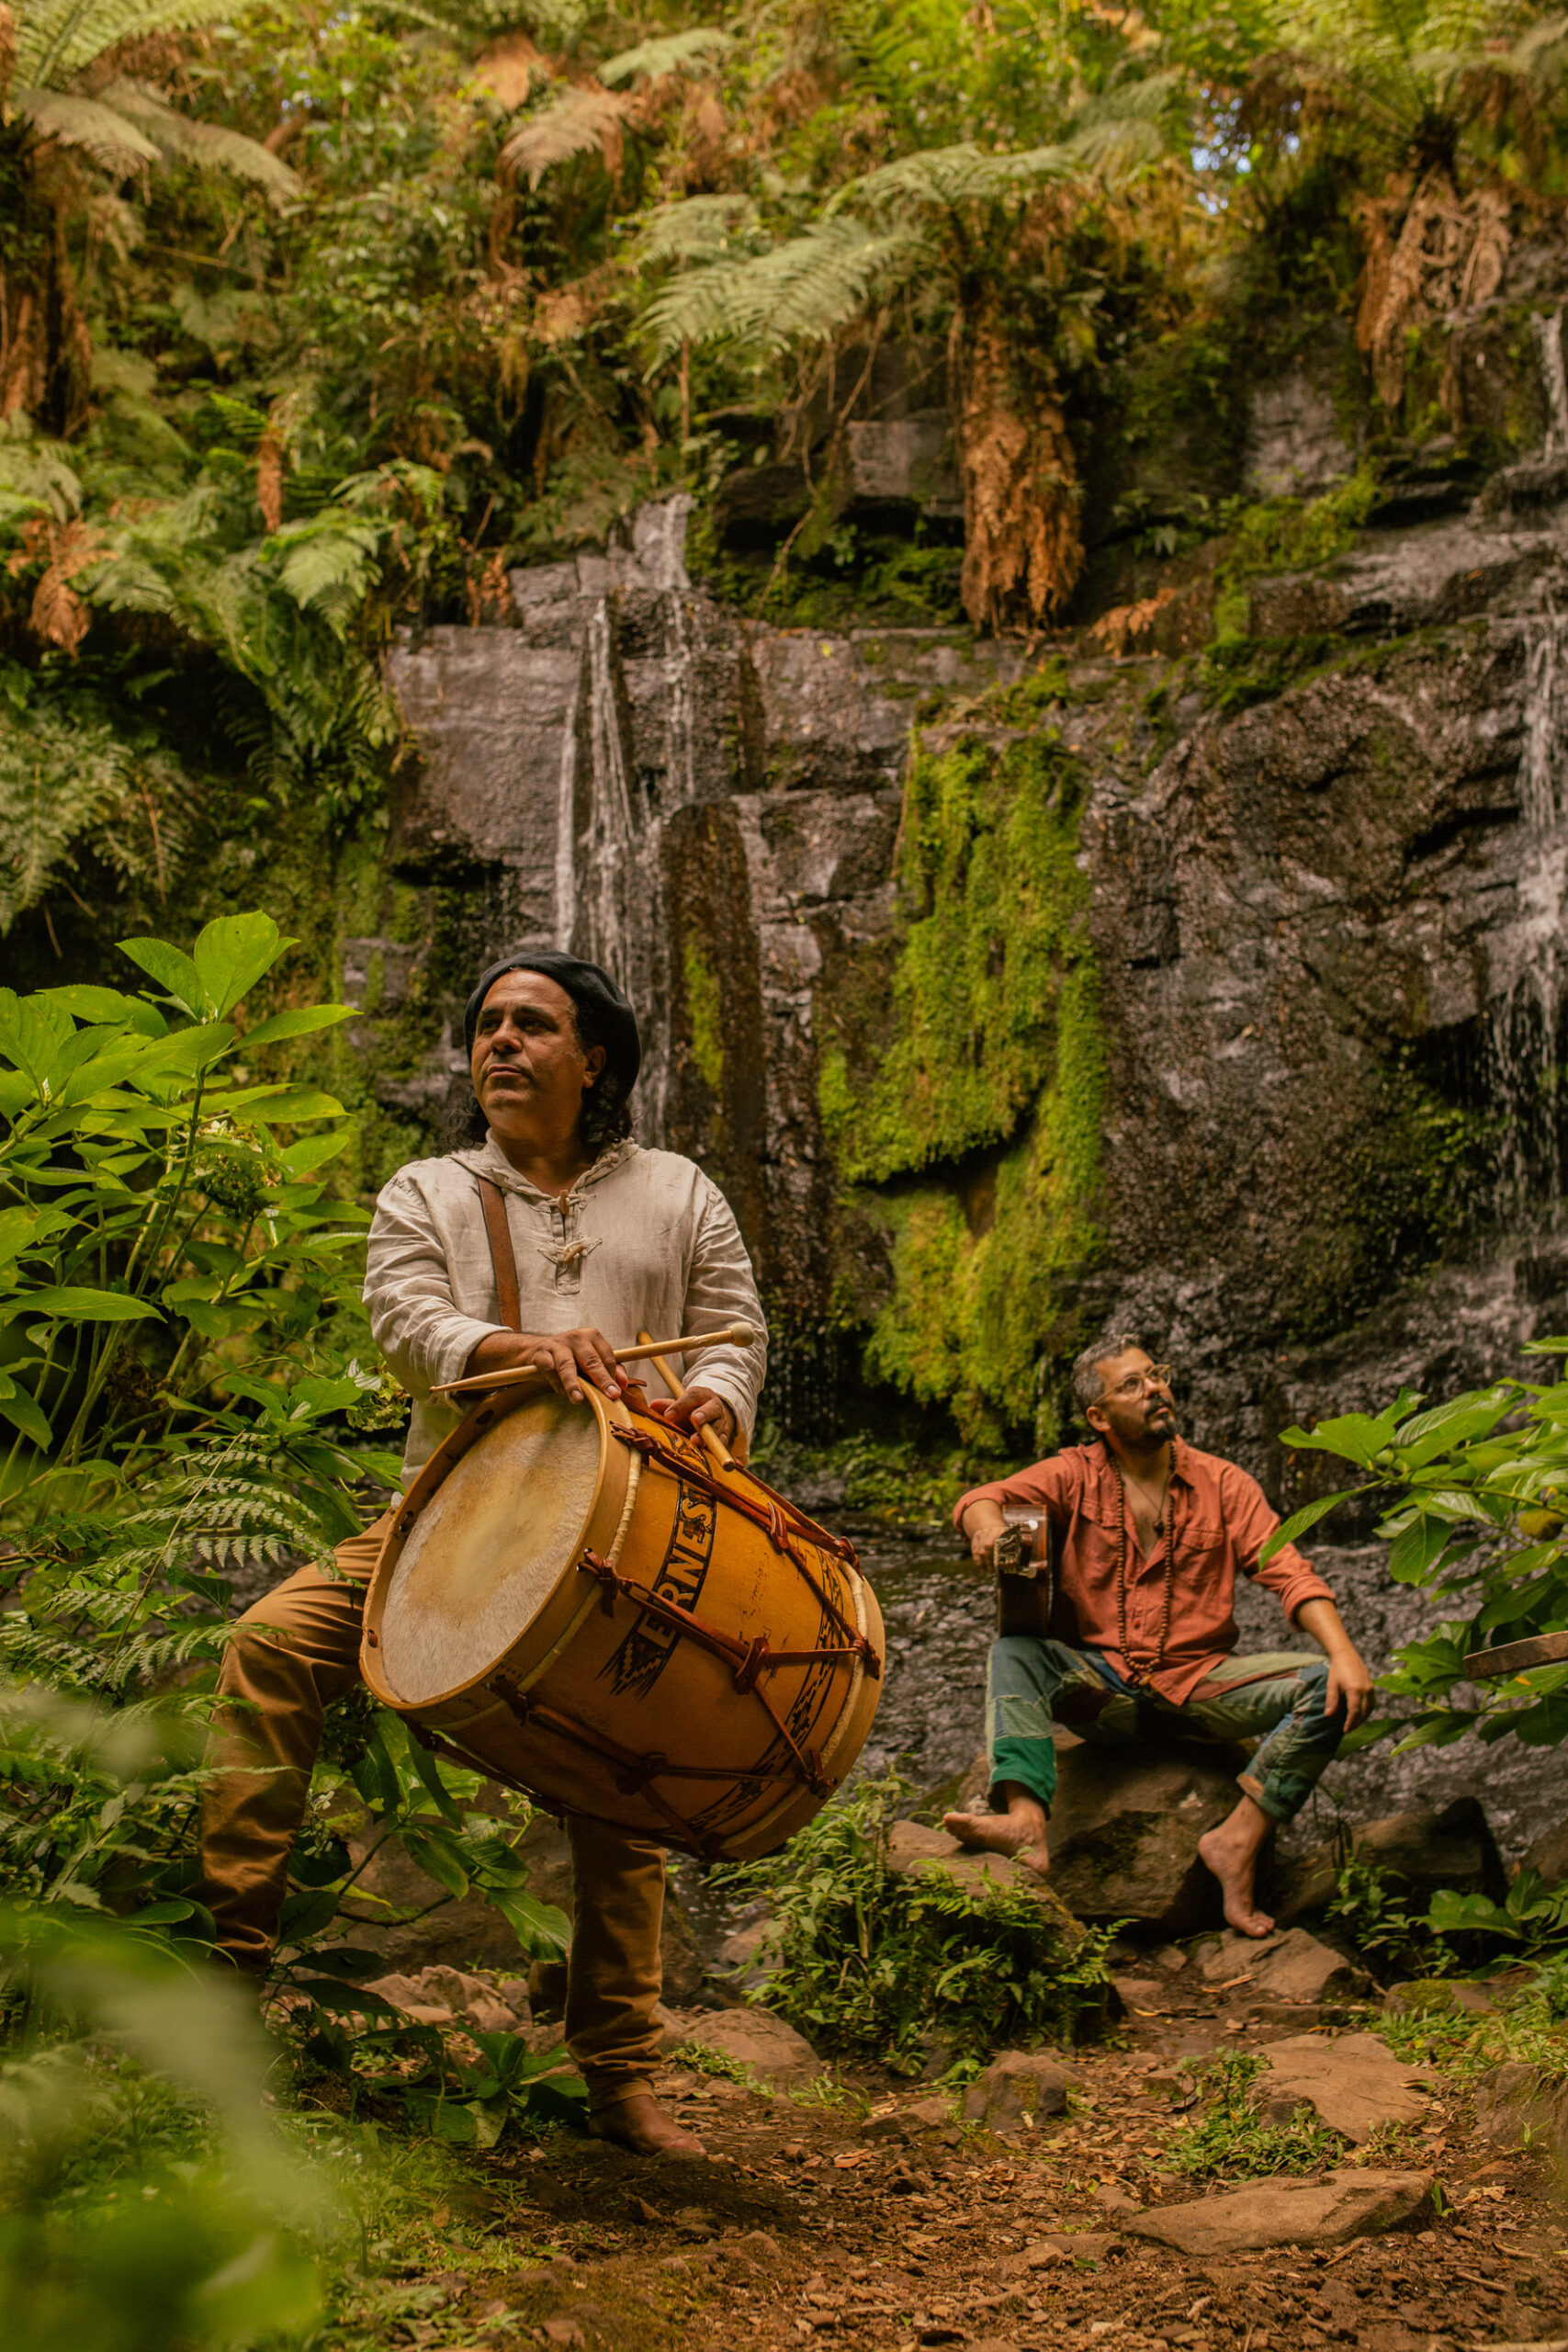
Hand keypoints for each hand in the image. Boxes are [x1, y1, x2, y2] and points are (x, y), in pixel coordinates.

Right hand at [463, 1326, 625, 1405]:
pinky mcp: (540, 1354)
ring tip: (579, 1400)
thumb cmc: (570, 1358)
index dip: (613, 1374)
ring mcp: (557, 1345)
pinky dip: (556, 1383)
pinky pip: (549, 1370)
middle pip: (591, 1360)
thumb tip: (622, 1384)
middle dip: (602, 1379)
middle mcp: (576, 1337)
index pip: (607, 1355)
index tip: (618, 1390)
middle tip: (611, 1395)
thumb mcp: (589, 1362)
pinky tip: (562, 1393)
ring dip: (573, 1384)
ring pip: (567, 1365)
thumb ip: (608, 1371)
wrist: (536, 1350)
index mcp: (591, 1336)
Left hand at [646, 1386, 735, 1446]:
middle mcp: (714, 1407)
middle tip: (694, 1419)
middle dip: (703, 1414)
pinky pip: (723, 1442)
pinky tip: (708, 1452)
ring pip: (718, 1427)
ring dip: (707, 1435)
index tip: (668, 1416)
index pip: (692, 1396)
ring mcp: (721, 1422)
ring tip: (696, 1441)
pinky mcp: (725, 1436)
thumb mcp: (681, 1405)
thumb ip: (668, 1405)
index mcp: (702, 1395)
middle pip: (711, 1409)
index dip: (680, 1405)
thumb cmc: (692, 1410)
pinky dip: (717, 1448)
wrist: (712, 1416)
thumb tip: (653, 1405)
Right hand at [962, 1502, 1007, 1568]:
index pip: (999, 1543)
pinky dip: (977, 1560)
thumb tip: (1014, 1565)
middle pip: (987, 1546)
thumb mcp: (1010, 1542)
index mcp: (1002, 1531)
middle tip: (992, 1570)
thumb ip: (1011, 1549)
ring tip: (986, 1571)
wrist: (994, 1528)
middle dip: (989, 1560)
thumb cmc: (1005, 1539)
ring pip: (979, 1549)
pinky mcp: (976, 1536)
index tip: (998, 1564)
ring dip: (982, 1562)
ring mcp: (983, 1532)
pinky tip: (981, 1567)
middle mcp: (991, 1530)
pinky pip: (974, 1549)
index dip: (997, 1553)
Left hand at [1325, 1646, 1373, 1732]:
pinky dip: (1367, 1711)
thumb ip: (1331, 1700)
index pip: (1354, 1711)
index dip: (1350, 1723)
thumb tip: (1328, 1715)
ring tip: (1353, 1724)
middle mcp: (1365, 1690)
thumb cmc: (1337, 1670)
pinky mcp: (1372, 1687)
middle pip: (1363, 1712)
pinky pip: (1372, 1703)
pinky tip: (1360, 1715)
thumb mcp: (1332, 1684)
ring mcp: (1370, 1688)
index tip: (1345, 1730)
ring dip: (1362, 1718)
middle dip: (1356, 1723)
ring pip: (1369, 1709)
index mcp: (1354, 1689)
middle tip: (1348, 1730)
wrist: (1346, 1655)